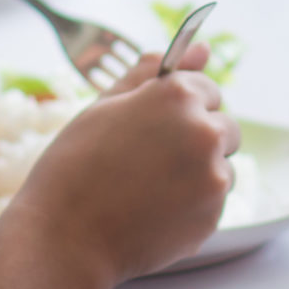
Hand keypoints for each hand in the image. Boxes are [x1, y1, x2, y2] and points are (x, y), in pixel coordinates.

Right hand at [0, 52, 237, 288]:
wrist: (64, 240)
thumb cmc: (75, 168)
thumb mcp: (105, 107)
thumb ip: (154, 74)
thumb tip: (202, 48)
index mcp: (178, 96)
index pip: (207, 88)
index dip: (178, 108)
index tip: (155, 126)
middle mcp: (204, 132)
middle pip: (225, 126)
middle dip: (197, 139)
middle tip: (152, 160)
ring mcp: (213, 177)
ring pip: (223, 166)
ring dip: (199, 173)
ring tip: (149, 188)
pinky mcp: (213, 216)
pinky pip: (213, 202)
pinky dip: (192, 206)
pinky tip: (153, 211)